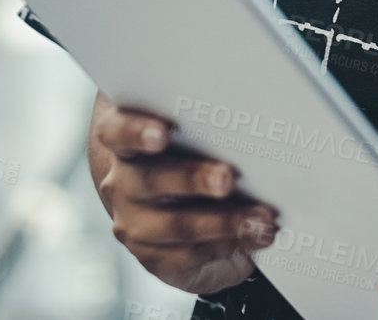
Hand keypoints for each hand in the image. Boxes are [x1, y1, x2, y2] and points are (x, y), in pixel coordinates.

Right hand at [88, 92, 278, 293]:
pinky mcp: (152, 257)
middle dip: (193, 180)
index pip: (117, 132)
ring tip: (261, 219)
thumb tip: (252, 120)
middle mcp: (123, 182)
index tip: (163, 134)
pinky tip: (255, 237)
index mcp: (124, 141)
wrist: (177, 202)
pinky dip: (227, 246)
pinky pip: (188, 256)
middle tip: (228, 179)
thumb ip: (205, 124)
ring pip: (175, 225)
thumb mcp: (194, 131)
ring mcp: (134, 223)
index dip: (135, 132)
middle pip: (150, 180)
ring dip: (223, 223)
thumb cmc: (193, 151)